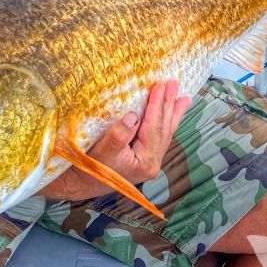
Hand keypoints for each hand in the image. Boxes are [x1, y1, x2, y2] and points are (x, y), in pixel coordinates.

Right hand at [40, 80, 192, 201]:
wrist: (82, 183)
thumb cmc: (90, 166)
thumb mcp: (102, 150)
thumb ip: (119, 135)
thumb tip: (133, 116)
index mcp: (145, 162)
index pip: (153, 127)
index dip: (157, 105)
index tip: (160, 85)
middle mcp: (152, 163)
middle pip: (163, 129)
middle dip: (169, 105)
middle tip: (174, 83)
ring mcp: (151, 162)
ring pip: (165, 133)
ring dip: (173, 113)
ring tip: (184, 98)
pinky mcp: (146, 159)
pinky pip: (160, 137)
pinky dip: (167, 123)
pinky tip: (173, 115)